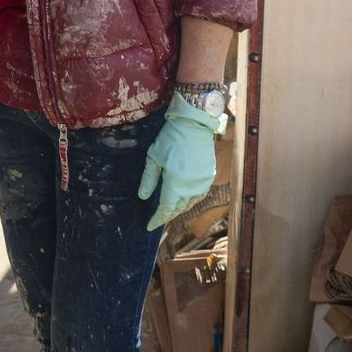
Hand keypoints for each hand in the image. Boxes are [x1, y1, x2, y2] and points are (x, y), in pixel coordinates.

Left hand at [137, 94, 220, 230]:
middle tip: (157, 218)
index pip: (166, 209)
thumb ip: (148, 179)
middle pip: (178, 208)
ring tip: (169, 210)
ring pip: (190, 203)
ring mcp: (202, 183)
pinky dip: (191, 200)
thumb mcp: (154, 158)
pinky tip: (185, 199)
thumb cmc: (171, 139)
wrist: (195, 125)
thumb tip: (142, 196)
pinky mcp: (209, 176)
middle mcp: (191, 187)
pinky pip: (199, 195)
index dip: (157, 219)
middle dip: (167, 214)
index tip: (149, 226)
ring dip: (179, 208)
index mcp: (176, 184)